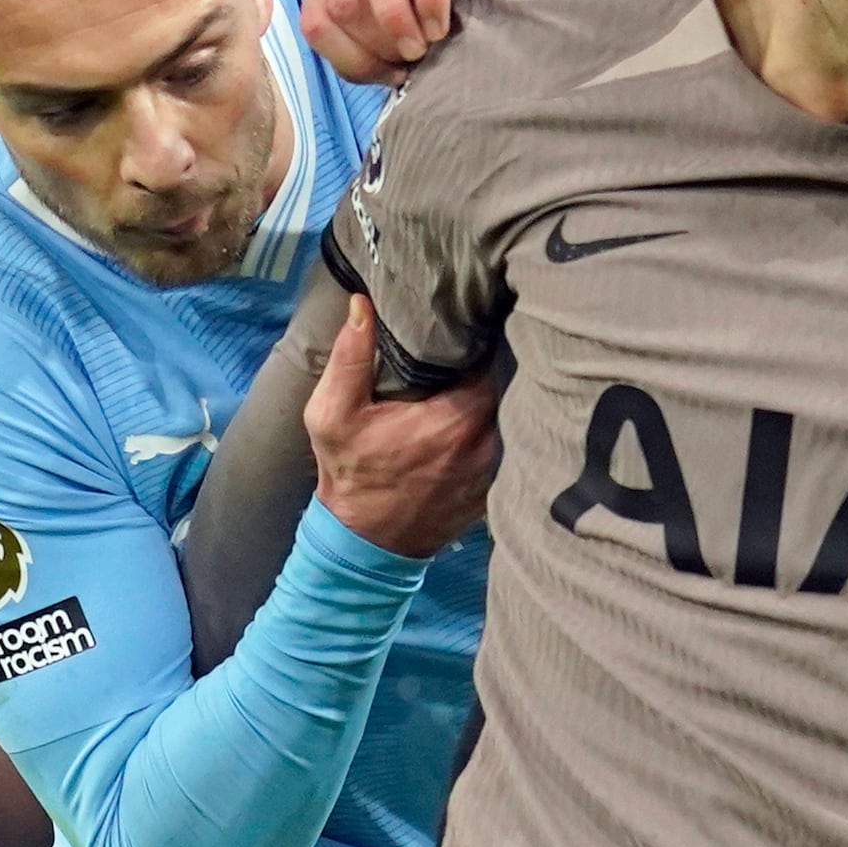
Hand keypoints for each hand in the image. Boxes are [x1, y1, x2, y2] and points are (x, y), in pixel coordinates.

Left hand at [298, 0, 541, 83]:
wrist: (511, 7)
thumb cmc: (445, 28)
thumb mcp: (390, 50)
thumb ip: (353, 50)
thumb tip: (342, 53)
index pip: (316, 17)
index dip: (350, 57)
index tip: (388, 73)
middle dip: (377, 41)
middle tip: (411, 59)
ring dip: (396, 15)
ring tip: (424, 45)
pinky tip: (443, 24)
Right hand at [304, 298, 500, 557]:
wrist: (365, 542)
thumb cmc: (349, 474)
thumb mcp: (332, 414)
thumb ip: (350, 357)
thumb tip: (362, 303)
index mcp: (455, 420)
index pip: (493, 360)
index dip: (485, 337)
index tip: (471, 323)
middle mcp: (487, 444)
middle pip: (511, 384)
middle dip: (495, 362)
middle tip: (477, 342)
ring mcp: (497, 469)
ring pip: (515, 412)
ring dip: (502, 394)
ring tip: (483, 374)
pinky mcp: (497, 485)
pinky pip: (511, 443)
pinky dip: (501, 427)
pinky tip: (481, 416)